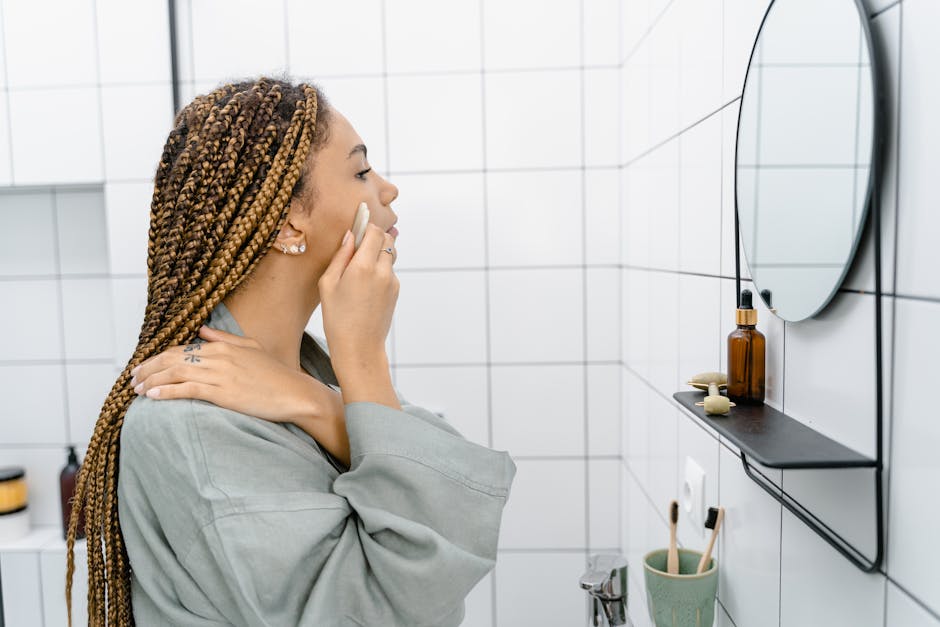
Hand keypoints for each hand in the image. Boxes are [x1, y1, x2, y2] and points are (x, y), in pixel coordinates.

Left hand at [129, 325, 329, 425]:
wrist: (295, 393)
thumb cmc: (276, 374)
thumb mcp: (252, 348)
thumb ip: (225, 338)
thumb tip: (202, 331)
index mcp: (223, 345)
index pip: (181, 348)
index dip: (158, 358)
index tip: (143, 368)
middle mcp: (218, 356)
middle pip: (173, 359)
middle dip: (148, 368)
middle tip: (132, 379)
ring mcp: (221, 374)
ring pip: (176, 373)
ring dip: (152, 380)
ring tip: (137, 389)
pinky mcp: (223, 392)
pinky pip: (188, 389)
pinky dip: (167, 391)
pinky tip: (153, 395)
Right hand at [319, 223, 398, 372]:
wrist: (359, 347)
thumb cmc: (337, 319)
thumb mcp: (328, 285)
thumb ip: (340, 256)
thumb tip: (350, 236)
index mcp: (363, 266)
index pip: (374, 232)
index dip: (366, 227)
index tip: (358, 227)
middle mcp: (382, 271)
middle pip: (386, 239)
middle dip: (374, 238)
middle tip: (357, 248)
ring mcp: (392, 281)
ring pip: (390, 254)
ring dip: (378, 253)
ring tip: (360, 268)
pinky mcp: (396, 291)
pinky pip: (389, 271)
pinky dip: (380, 270)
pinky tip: (365, 286)